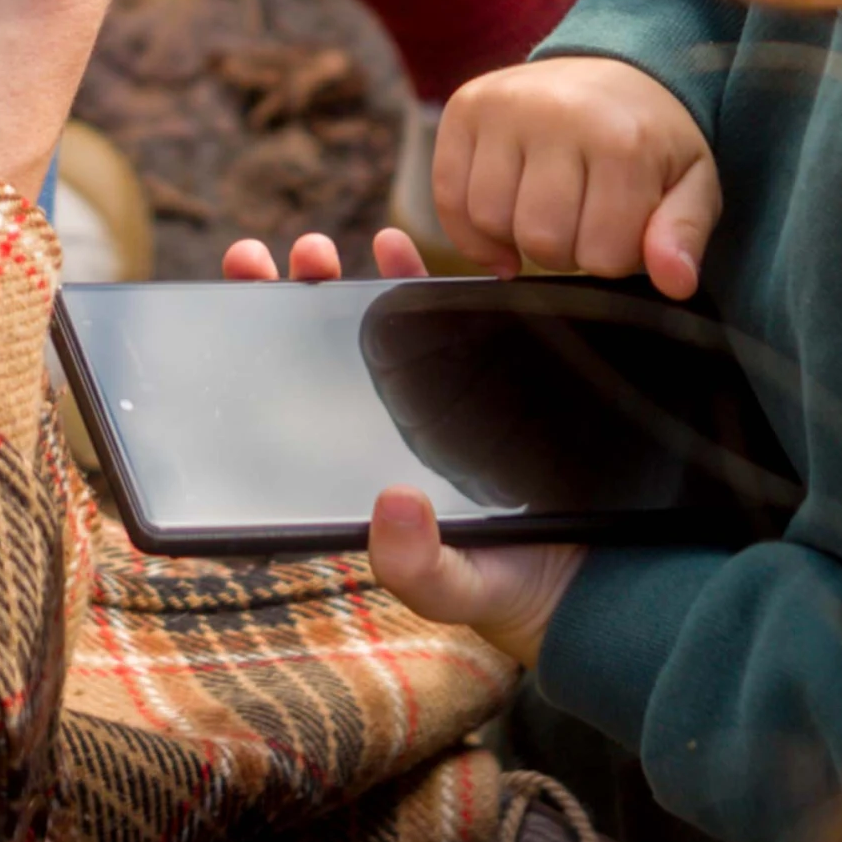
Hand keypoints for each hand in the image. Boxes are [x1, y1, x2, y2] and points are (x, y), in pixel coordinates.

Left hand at [199, 235, 574, 659]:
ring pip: (383, 329)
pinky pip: (450, 317)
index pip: (303, 405)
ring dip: (345, 282)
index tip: (228, 309)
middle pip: (329, 355)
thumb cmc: (521, 593)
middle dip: (289, 303)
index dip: (264, 358)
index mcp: (368, 475)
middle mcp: (397, 430)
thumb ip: (417, 567)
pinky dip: (420, 278)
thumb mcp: (457, 590)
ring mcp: (446, 399)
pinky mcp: (499, 375)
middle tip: (258, 259)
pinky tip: (395, 247)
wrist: (612, 580)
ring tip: (318, 247)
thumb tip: (390, 506)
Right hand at [428, 61, 721, 295]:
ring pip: (489, 219)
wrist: (617, 65)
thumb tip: (675, 283)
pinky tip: (500, 233)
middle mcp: (558, 113)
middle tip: (583, 223)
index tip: (621, 229)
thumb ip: (683, 234)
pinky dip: (470, 229)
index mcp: (622, 139)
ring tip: (546, 217)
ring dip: (517, 239)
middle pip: (541, 240)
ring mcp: (505, 105)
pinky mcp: (466, 105)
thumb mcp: (692, 183)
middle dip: (564, 252)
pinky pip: (448, 195)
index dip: (612, 259)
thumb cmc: (653, 138)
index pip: (602, 255)